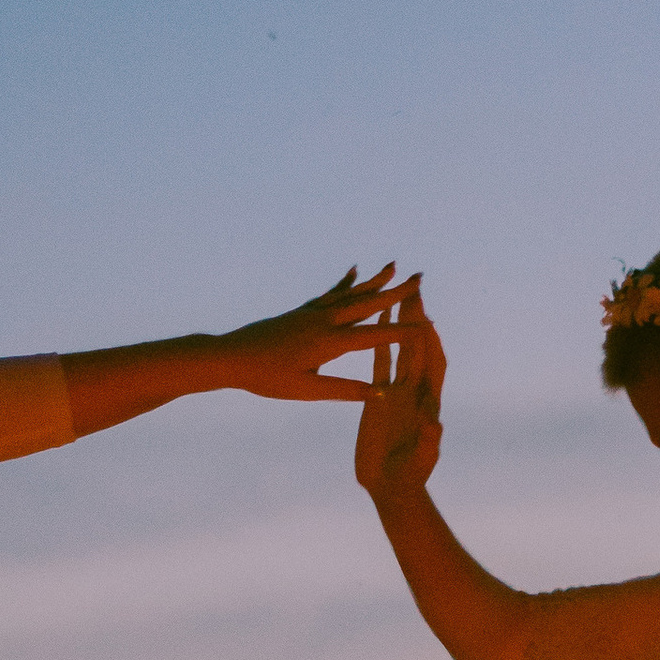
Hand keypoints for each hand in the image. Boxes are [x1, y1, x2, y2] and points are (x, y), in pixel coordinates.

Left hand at [214, 265, 412, 402]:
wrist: (232, 357)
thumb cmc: (268, 378)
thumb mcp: (307, 390)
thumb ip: (345, 389)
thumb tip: (380, 394)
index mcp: (328, 342)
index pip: (373, 335)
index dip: (402, 332)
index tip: (427, 326)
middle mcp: (324, 321)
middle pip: (366, 303)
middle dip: (395, 291)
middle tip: (419, 277)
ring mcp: (312, 313)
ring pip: (350, 293)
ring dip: (374, 280)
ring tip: (393, 266)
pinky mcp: (302, 311)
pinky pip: (330, 293)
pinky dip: (345, 282)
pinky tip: (354, 270)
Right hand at [354, 291, 447, 503]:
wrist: (391, 486)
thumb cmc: (411, 475)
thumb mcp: (421, 457)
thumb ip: (429, 440)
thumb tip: (435, 425)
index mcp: (429, 402)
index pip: (434, 365)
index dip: (432, 343)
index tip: (427, 322)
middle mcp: (416, 391)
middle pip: (419, 348)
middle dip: (418, 320)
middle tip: (415, 290)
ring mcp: (398, 390)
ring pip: (400, 349)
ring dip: (399, 323)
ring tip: (395, 295)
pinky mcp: (378, 395)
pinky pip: (380, 363)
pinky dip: (378, 342)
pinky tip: (372, 322)